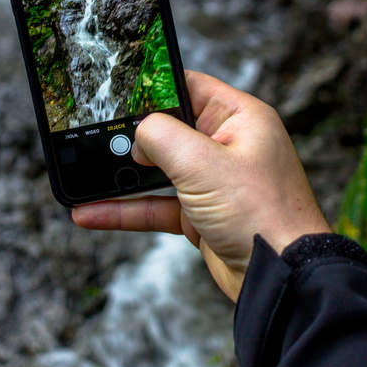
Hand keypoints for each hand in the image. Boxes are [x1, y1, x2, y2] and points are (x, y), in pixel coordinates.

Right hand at [72, 71, 329, 300]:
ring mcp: (214, 182)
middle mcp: (228, 146)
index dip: (152, 86)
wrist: (284, 280)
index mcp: (240, 118)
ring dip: (121, 177)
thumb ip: (161, 136)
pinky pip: (156, 205)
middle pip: (168, 129)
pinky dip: (126, 209)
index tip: (115, 89)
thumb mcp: (202, 163)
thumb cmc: (262, 215)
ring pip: (157, 171)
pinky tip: (92, 212)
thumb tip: (137, 135)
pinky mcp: (202, 215)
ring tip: (82, 175)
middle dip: (130, 137)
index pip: (188, 86)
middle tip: (91, 136)